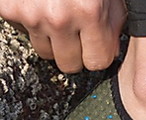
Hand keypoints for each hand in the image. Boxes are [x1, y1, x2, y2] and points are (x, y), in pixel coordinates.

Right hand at [0, 0, 126, 72]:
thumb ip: (112, 23)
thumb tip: (111, 50)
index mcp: (89, 12)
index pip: (96, 63)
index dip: (97, 54)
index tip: (95, 46)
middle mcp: (59, 16)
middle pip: (69, 65)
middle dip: (75, 52)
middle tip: (76, 34)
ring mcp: (31, 13)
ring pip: (45, 52)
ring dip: (52, 40)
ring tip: (57, 16)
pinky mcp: (9, 7)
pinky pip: (23, 32)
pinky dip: (30, 22)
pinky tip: (38, 5)